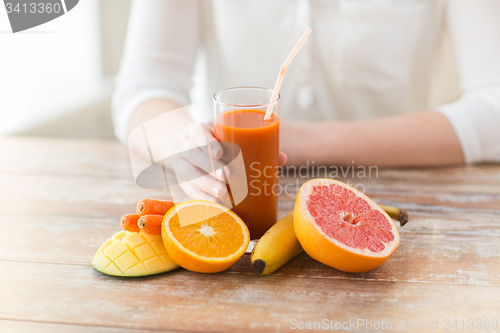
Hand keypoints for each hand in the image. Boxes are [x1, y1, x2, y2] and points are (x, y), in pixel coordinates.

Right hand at [173, 122, 287, 202]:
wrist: (189, 148)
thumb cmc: (217, 143)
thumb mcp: (228, 137)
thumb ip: (253, 145)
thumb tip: (282, 158)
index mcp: (196, 130)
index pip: (197, 132)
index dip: (207, 142)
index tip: (220, 152)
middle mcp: (183, 145)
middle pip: (193, 155)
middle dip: (210, 167)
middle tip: (226, 177)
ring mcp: (179, 164)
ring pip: (187, 174)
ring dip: (205, 185)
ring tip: (223, 194)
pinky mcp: (180, 181)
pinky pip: (187, 190)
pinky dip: (200, 198)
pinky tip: (213, 204)